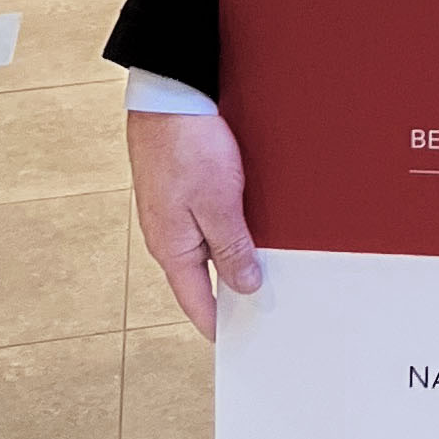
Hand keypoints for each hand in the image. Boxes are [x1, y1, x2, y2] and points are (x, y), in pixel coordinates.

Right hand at [130, 106, 260, 340]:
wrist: (169, 95)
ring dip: (235, 257)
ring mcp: (174, 210)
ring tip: (270, 270)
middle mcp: (169, 234)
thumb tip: (244, 287)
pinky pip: (209, 220)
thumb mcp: (218, 205)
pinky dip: (231, 231)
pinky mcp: (184, 187)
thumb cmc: (187, 146)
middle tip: (265, 308)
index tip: (239, 343)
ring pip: (209, 245)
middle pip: (204, 275)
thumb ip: (231, 249)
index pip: (196, 301)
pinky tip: (255, 228)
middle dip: (233, 291)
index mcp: (171, 247)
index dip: (218, 323)